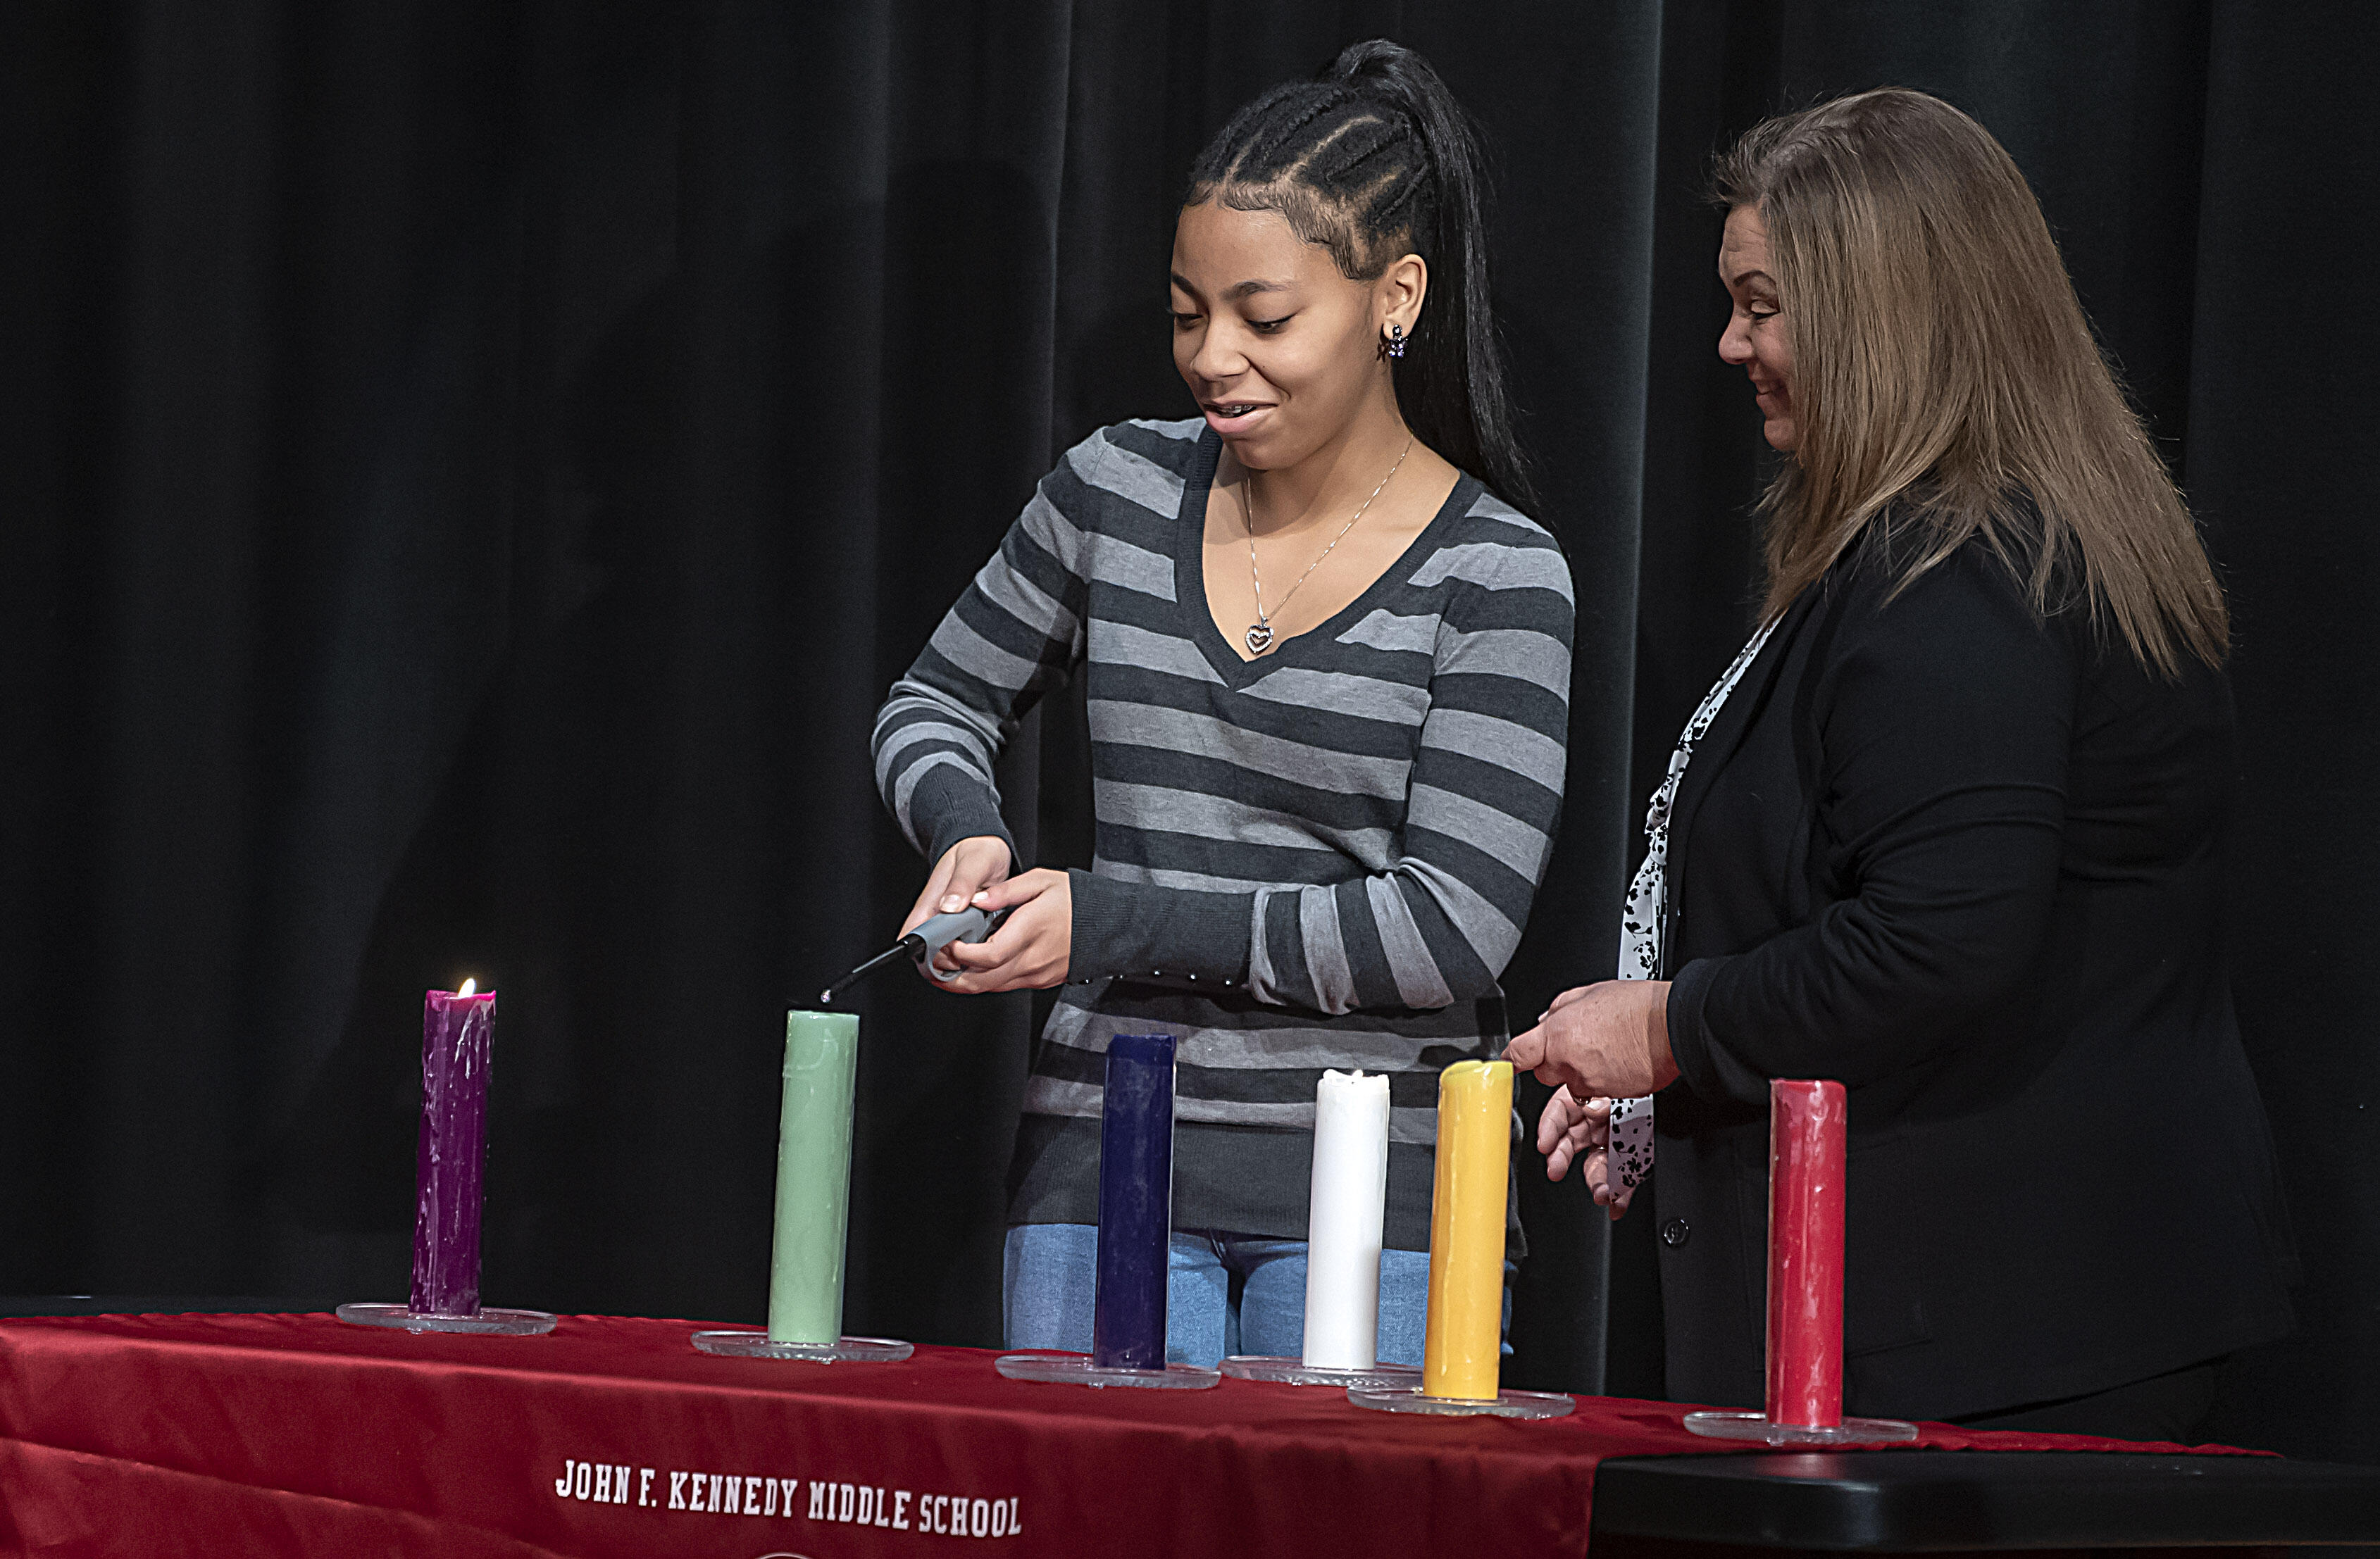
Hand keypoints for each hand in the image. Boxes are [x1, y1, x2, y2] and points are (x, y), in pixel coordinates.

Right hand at [905, 836, 1012, 977]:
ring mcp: (950, 924)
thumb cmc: (977, 852)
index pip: (912, 936)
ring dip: (964, 957)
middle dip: (949, 960)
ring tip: (985, 949)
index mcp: (930, 903)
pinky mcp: (965, 928)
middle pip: (930, 952)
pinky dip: (976, 952)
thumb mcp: (973, 862)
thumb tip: (949, 907)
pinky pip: (966, 948)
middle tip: (973, 952)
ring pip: (949, 953)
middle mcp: (936, 917)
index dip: (925, 952)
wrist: (989, 849)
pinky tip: (990, 946)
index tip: (950, 952)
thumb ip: (962, 883)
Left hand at [937, 868, 1072, 993]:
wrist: (1109, 925)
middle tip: (934, 962)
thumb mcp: (1041, 881)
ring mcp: (1037, 974)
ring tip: (946, 964)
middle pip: (982, 980)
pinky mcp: (1040, 980)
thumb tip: (976, 900)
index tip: (949, 942)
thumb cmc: (1078, 901)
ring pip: (991, 987)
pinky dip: (986, 978)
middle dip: (952, 975)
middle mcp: (1033, 959)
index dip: (961, 953)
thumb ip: (1005, 890)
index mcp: (1031, 931)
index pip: (987, 956)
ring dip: (965, 980)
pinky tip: (975, 965)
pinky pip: (1006, 984)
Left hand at [1506, 979, 1679, 1100]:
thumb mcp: (1588, 993)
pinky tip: (1615, 1061)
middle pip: (1543, 1073)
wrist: (1672, 1026)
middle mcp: (1568, 1062)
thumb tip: (1545, 1021)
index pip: (1517, 1054)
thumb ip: (1558, 1009)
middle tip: (1576, 1044)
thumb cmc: (1637, 1007)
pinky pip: (1593, 1091)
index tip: (1510, 1060)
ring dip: (1579, 1072)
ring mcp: (1588, 1082)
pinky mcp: (1608, 1096)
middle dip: (1553, 1062)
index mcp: (1558, 1034)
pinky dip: (1599, 1080)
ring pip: (1570, 1083)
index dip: (1512, 1057)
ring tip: (1603, 1050)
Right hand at [1534, 1089, 1634, 1219]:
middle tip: (1555, 1170)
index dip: (1548, 1128)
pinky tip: (1617, 1206)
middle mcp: (1594, 1125)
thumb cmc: (1642, 1085)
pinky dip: (1619, 1196)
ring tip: (1601, 1194)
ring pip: (1595, 1167)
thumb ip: (1606, 1098)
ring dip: (1596, 1183)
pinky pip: (1620, 1181)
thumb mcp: (1621, 1086)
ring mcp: (1609, 1145)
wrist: (1671, 1101)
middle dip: (1560, 1159)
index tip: (1545, 1144)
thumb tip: (1592, 1108)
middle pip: (1569, 1143)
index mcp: (1586, 1100)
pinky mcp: (1626, 1162)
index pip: (1558, 1113)